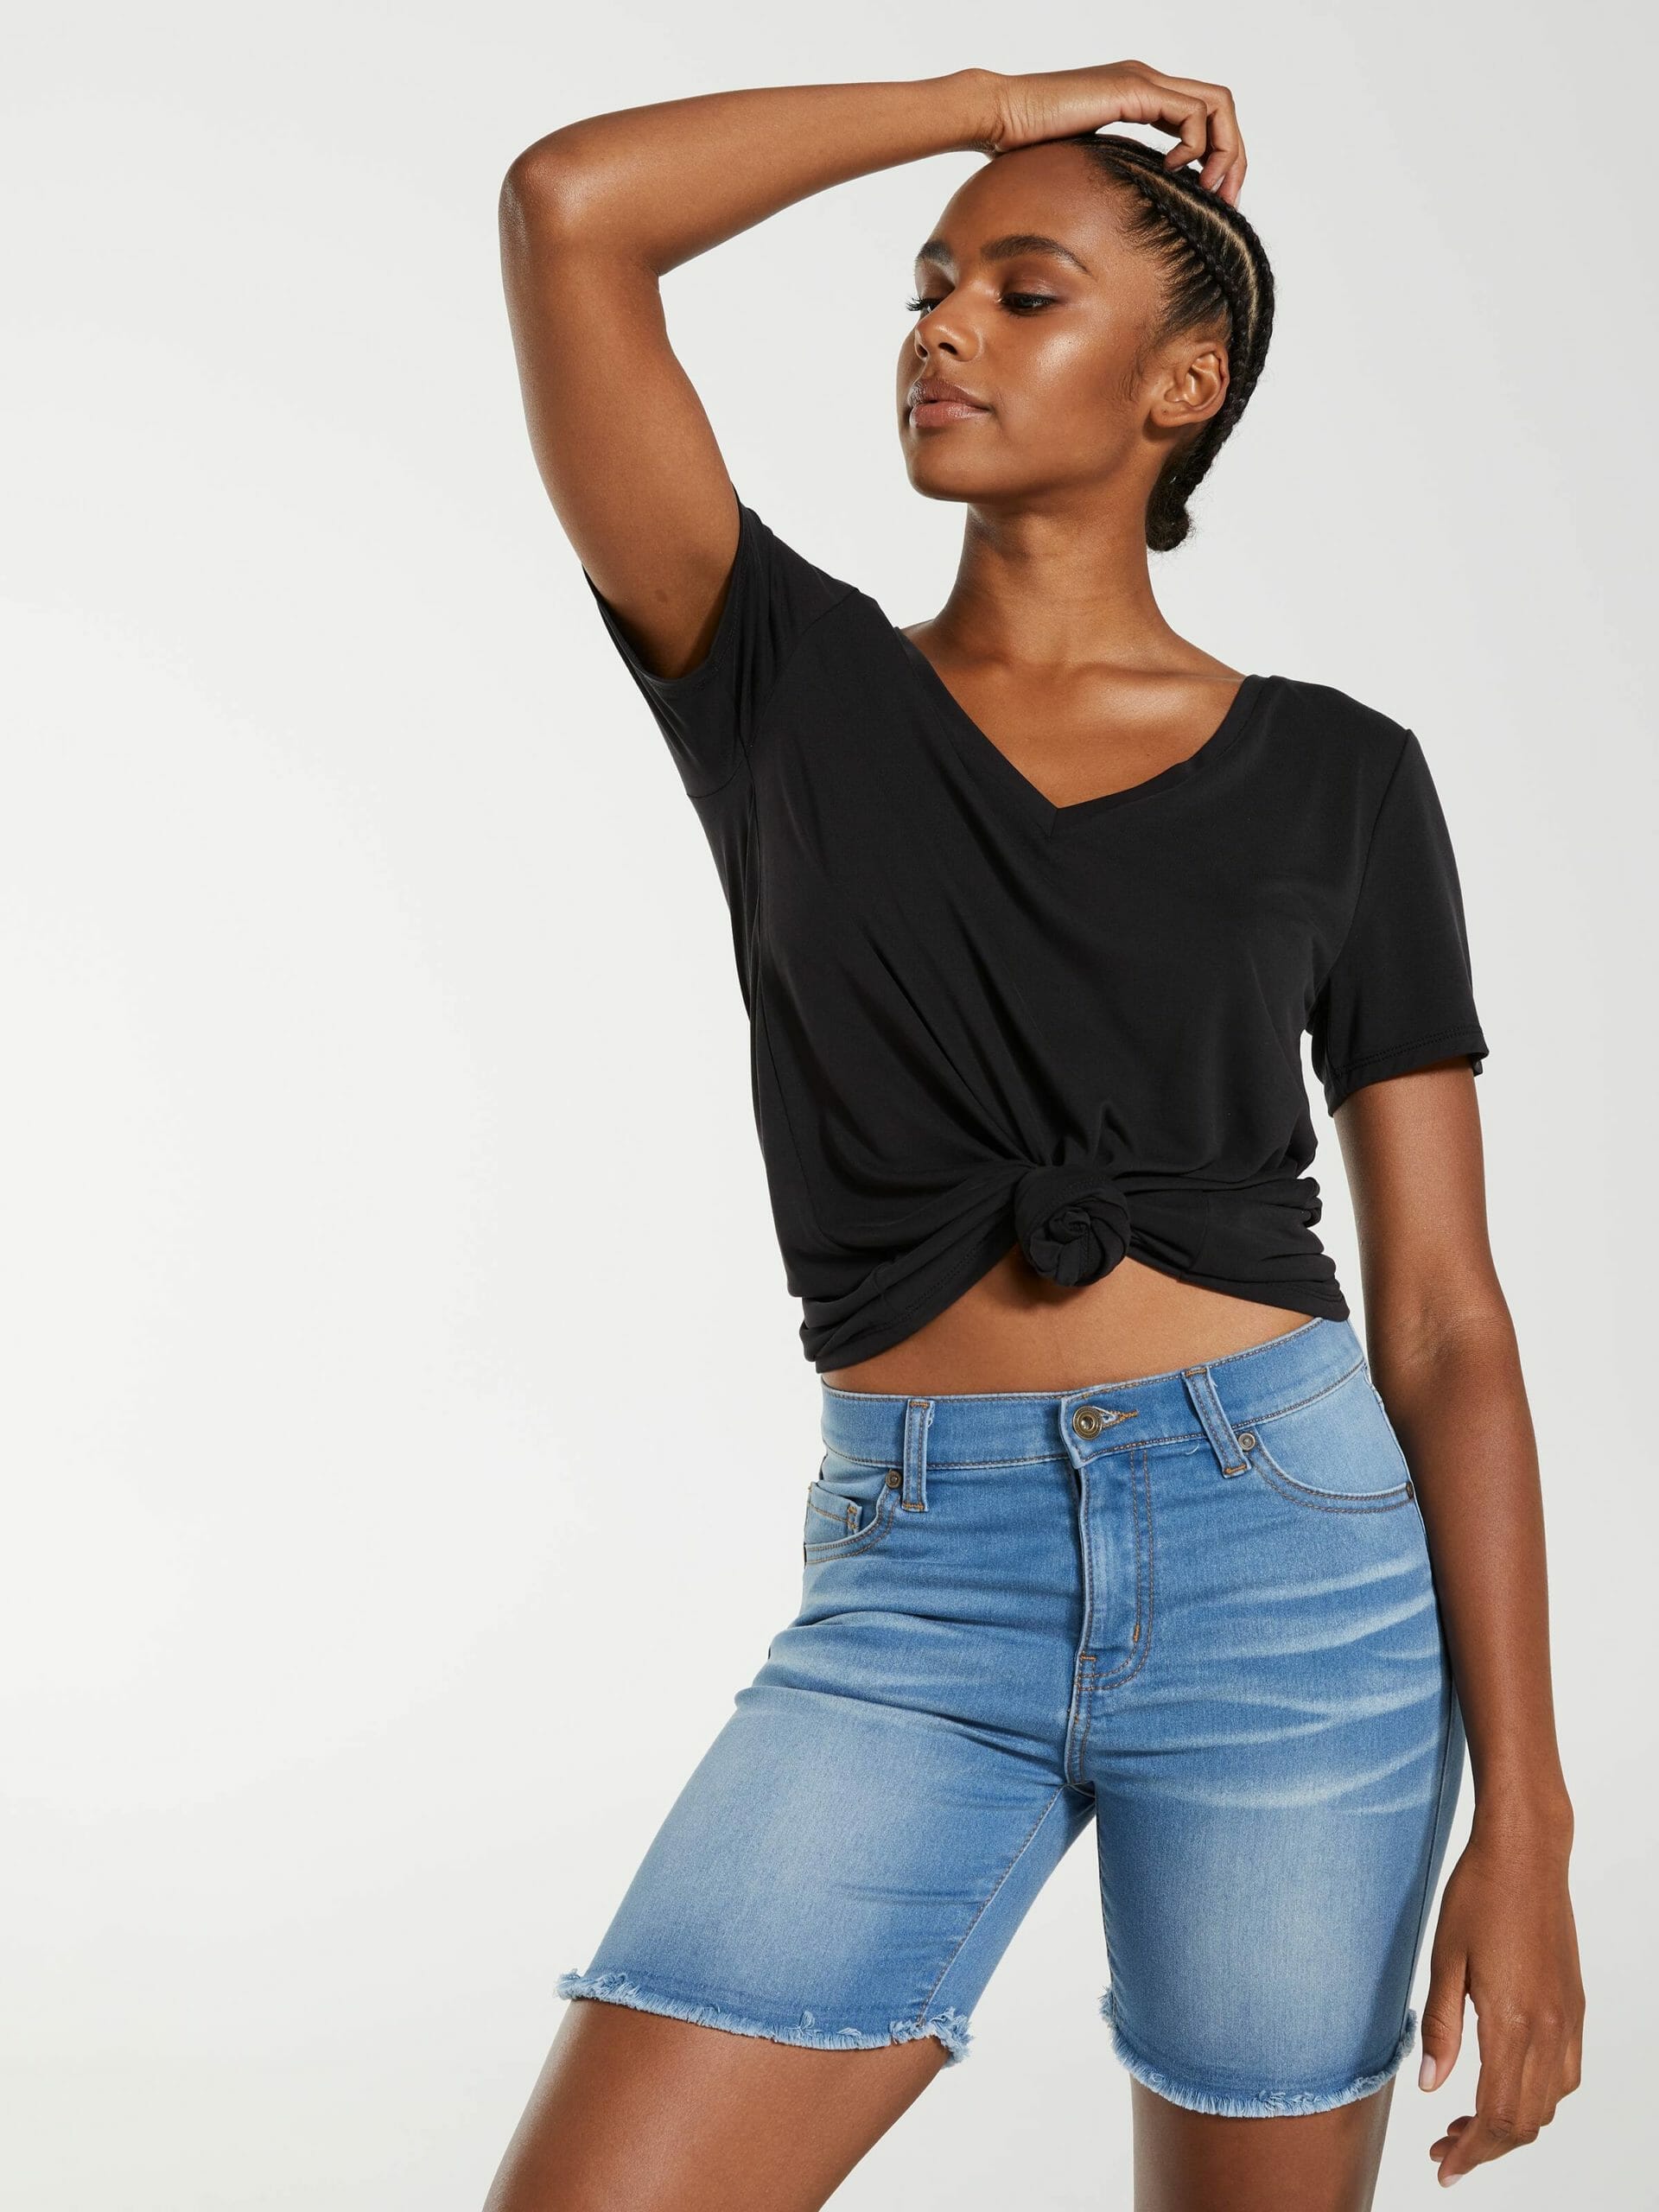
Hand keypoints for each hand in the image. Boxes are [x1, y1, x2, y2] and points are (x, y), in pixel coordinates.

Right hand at [978, 63, 1246, 203]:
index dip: (1217, 158)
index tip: (1211, 199)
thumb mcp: (1087, 167)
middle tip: (1226, 201)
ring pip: (1218, 105)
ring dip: (1225, 151)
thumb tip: (1130, 213)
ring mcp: (1144, 81)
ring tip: (1209, 189)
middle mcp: (1148, 82)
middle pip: (1220, 107)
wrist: (999, 119)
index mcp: (1139, 96)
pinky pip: (1193, 113)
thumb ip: (1116, 175)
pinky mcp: (1136, 90)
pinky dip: (1196, 146)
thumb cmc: (1027, 150)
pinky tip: (1173, 171)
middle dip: (1233, 157)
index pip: (1201, 116)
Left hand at [1418, 1820, 1583, 2185]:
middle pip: (1526, 2121)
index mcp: (1512, 2022)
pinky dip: (1536, 2096)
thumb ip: (1440, 2029)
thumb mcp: (1444, 1958)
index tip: (1444, 2167)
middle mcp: (1548, 2029)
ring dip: (1511, 2124)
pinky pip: (1565, 2074)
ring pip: (1548, 2103)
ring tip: (1466, 2121)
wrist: (1526, 1853)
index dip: (1472, 2152)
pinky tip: (1503, 2083)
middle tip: (1444, 2149)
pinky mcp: (1573, 2006)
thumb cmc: (1478, 1895)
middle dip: (1485, 2146)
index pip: (1497, 2116)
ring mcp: (1567, 2019)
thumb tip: (1431, 2087)